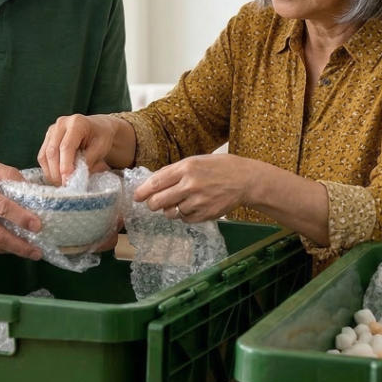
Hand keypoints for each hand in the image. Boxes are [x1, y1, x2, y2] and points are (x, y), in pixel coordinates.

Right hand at [38, 114, 117, 185]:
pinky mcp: (47, 139)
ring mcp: (52, 131)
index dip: (65, 165)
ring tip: (61, 183)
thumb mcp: (101, 148)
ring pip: (44, 155)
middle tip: (64, 185)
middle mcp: (61, 124)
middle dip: (56, 172)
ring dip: (51, 172)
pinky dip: (48, 169)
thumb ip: (88, 160)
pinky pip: (43, 157)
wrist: (97, 127)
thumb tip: (75, 175)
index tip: (67, 180)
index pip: (66, 146)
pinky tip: (57, 177)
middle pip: (52, 151)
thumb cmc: (101, 137)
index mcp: (77, 123)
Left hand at [133, 153, 258, 222]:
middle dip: (152, 204)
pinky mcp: (205, 215)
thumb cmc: (218, 168)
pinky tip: (193, 206)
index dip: (142, 192)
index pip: (156, 183)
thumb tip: (152, 182)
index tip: (136, 197)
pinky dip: (185, 215)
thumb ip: (174, 171)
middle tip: (153, 203)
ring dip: (171, 210)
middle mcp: (190, 185)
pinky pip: (185, 220)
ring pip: (171, 213)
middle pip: (158, 202)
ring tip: (181, 202)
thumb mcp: (195, 161)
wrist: (244, 180)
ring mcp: (198, 202)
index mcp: (186, 168)